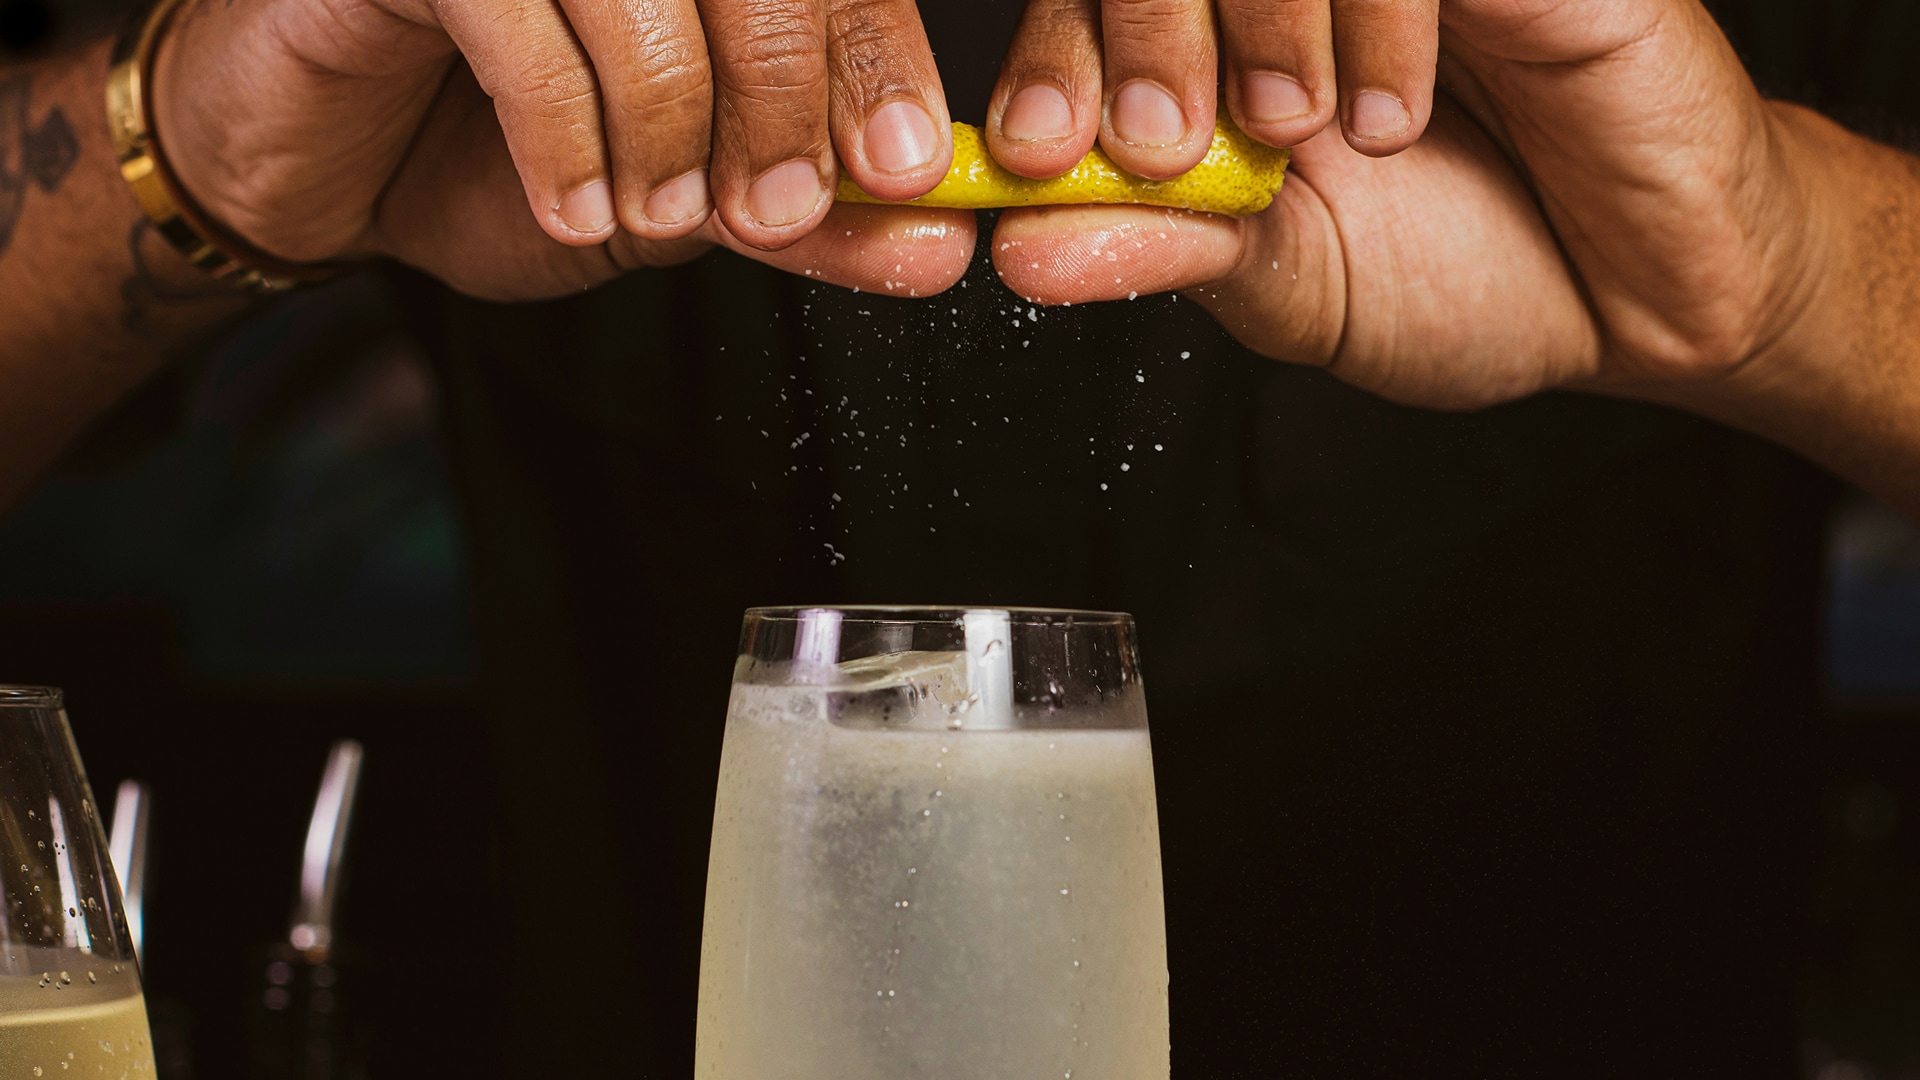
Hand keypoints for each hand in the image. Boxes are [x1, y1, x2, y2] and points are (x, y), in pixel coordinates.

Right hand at [145, 0, 971, 298]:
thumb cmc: (497, 162)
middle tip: (774, 209)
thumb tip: (937, 242)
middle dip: (781, 97)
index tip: (908, 169)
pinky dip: (563, 130)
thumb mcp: (680, 204)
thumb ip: (807, 219)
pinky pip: (517, 19)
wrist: (320, 173)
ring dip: (667, 124)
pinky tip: (573, 203)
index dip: (878, 55)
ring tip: (649, 214)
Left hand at [991, 0, 1830, 412]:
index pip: (1092, 1)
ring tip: (1290, 135)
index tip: (1027, 155)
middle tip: (1150, 142)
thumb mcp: (1288, 287)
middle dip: (1125, 30)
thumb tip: (1018, 254)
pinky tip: (1391, 116)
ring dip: (1250, 16)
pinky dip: (1374, 14)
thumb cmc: (1465, 279)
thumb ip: (1166, 254)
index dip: (1044, 57)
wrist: (1644, 295)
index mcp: (1220, 43)